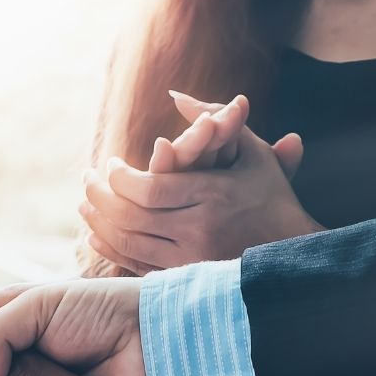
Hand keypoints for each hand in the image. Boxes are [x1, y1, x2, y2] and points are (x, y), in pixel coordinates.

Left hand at [80, 92, 317, 274]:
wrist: (290, 253)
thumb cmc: (271, 196)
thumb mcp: (250, 152)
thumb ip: (212, 120)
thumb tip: (175, 95)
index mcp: (212, 196)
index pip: (147, 189)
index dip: (118, 179)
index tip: (108, 165)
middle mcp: (198, 232)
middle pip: (130, 217)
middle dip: (100, 198)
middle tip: (86, 182)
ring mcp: (191, 261)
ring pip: (129, 244)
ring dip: (99, 224)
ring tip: (85, 205)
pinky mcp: (186, 280)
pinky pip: (137, 267)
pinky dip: (113, 250)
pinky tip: (98, 234)